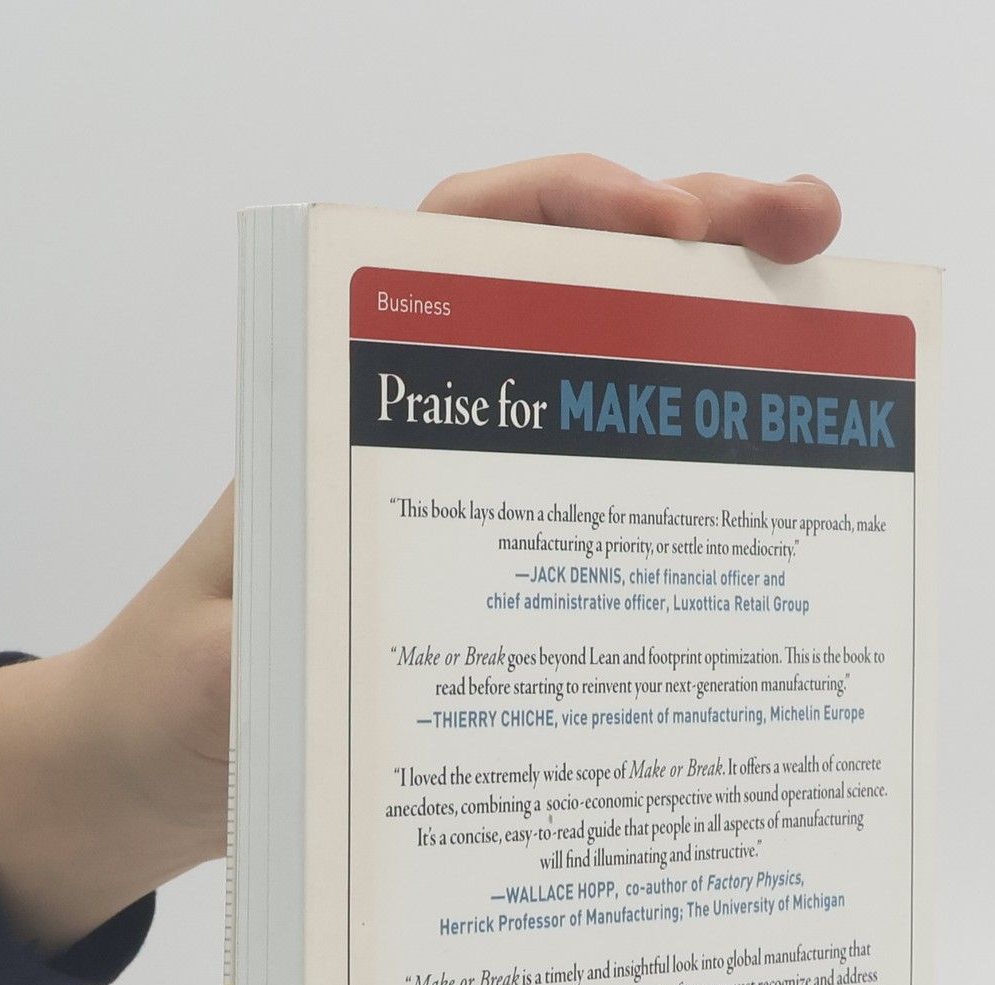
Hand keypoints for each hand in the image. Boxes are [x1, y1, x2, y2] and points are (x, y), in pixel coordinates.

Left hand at [0, 157, 842, 952]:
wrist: (168, 765)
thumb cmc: (176, 700)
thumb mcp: (212, 676)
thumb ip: (263, 654)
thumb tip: (335, 647)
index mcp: (346, 410)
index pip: (455, 247)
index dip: (561, 209)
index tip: (658, 224)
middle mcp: (427, 426)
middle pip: (569, 286)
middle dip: (694, 234)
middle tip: (806, 221)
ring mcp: (479, 494)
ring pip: (612, 381)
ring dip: (719, 332)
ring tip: (825, 305)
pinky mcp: (512, 571)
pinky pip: (616, 499)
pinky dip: (699, 474)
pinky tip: (778, 487)